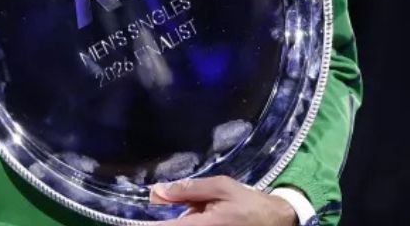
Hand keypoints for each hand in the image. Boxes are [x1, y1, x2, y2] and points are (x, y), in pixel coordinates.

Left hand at [150, 176, 297, 224]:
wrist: (278, 222)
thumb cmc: (249, 202)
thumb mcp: (221, 187)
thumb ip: (188, 190)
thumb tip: (156, 192)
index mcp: (207, 225)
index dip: (149, 225)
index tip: (131, 220)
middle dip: (172, 218)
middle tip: (190, 201)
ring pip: (183, 225)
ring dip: (184, 218)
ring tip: (210, 209)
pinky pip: (190, 225)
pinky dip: (193, 219)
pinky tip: (208, 213)